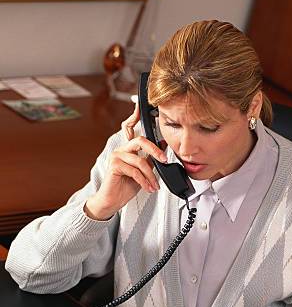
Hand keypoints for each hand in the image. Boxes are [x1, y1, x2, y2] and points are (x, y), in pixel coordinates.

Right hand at [84, 103, 166, 220]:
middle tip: (164, 160)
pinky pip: (134, 171)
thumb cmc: (125, 187)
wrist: (112, 201)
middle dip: (155, 150)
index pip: (131, 127)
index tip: (141, 104)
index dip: (135, 115)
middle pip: (141, 140)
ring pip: (140, 161)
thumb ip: (150, 160)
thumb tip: (164, 148)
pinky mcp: (114, 165)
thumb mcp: (143, 172)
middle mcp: (121, 149)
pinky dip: (144, 181)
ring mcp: (116, 156)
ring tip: (154, 186)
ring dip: (151, 176)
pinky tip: (148, 188)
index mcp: (128, 149)